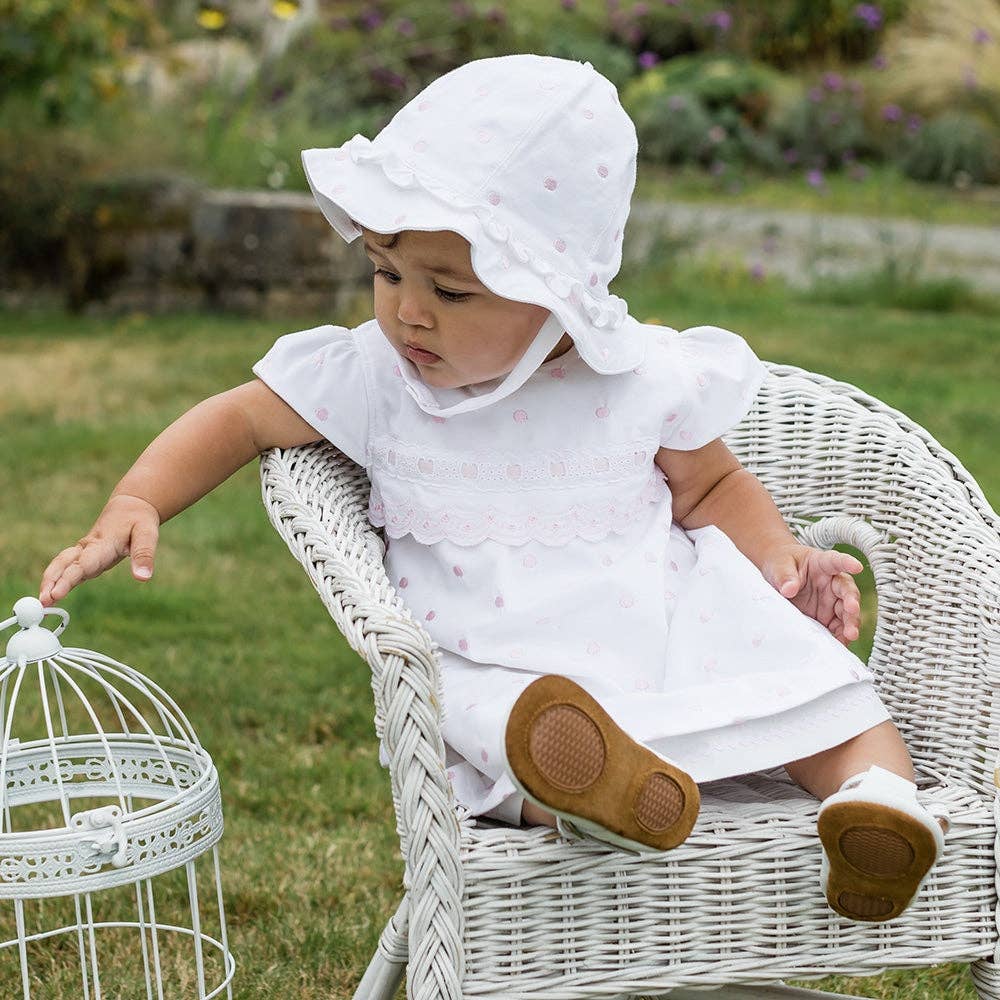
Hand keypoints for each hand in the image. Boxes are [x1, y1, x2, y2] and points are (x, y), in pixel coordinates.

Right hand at [39, 494, 160, 606]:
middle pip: (64, 565)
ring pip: (61, 565)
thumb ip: (143, 555)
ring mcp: (84, 552)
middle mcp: (88, 548)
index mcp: (102, 543)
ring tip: (42, 602)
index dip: (68, 580)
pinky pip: (67, 568)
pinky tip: (50, 595)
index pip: (82, 564)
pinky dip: (56, 580)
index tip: (56, 594)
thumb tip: (143, 578)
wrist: (130, 507)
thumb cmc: (138, 520)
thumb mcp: (147, 534)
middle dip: (51, 583)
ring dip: (49, 582)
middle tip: (42, 602)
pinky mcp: (85, 557)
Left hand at [761, 543, 863, 644]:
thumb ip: (785, 576)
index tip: (857, 567)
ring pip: (846, 611)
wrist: (776, 578)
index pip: (836, 561)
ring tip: (850, 635)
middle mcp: (831, 583)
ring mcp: (830, 601)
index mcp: (821, 564)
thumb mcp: (779, 566)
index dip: (847, 563)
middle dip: (852, 601)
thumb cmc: (781, 565)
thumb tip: (788, 589)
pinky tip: (841, 643)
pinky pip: (837, 626)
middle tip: (852, 610)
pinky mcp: (826, 616)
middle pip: (847, 591)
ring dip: (850, 623)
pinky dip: (840, 635)